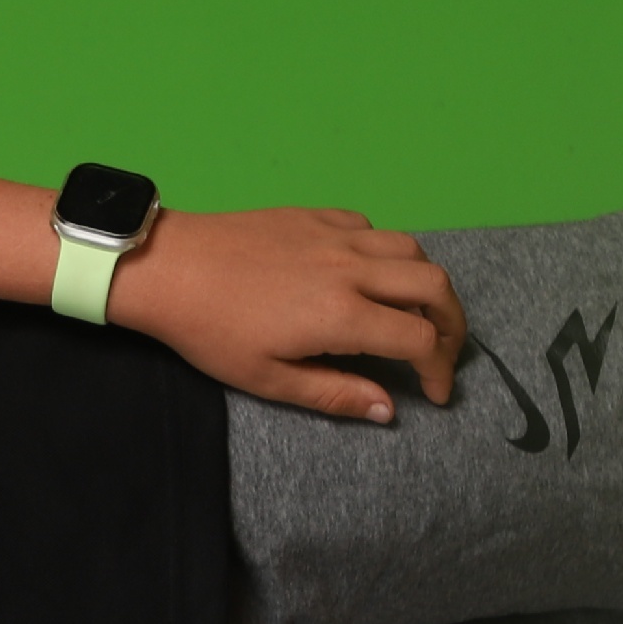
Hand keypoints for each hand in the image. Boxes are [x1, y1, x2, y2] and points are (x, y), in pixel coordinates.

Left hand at [110, 205, 466, 421]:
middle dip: (454, 324)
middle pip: (435, 287)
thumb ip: (335, 395)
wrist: (168, 267)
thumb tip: (389, 409)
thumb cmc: (211, 331)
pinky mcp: (317, 214)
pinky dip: (387, 252)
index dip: (440, 370)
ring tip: (414, 312)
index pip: (422, 340)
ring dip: (426, 283)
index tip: (436, 391)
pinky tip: (366, 273)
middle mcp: (353, 269)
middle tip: (442, 351)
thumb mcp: (268, 379)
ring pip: (413, 249)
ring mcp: (337, 235)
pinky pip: (374, 228)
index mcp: (343, 315)